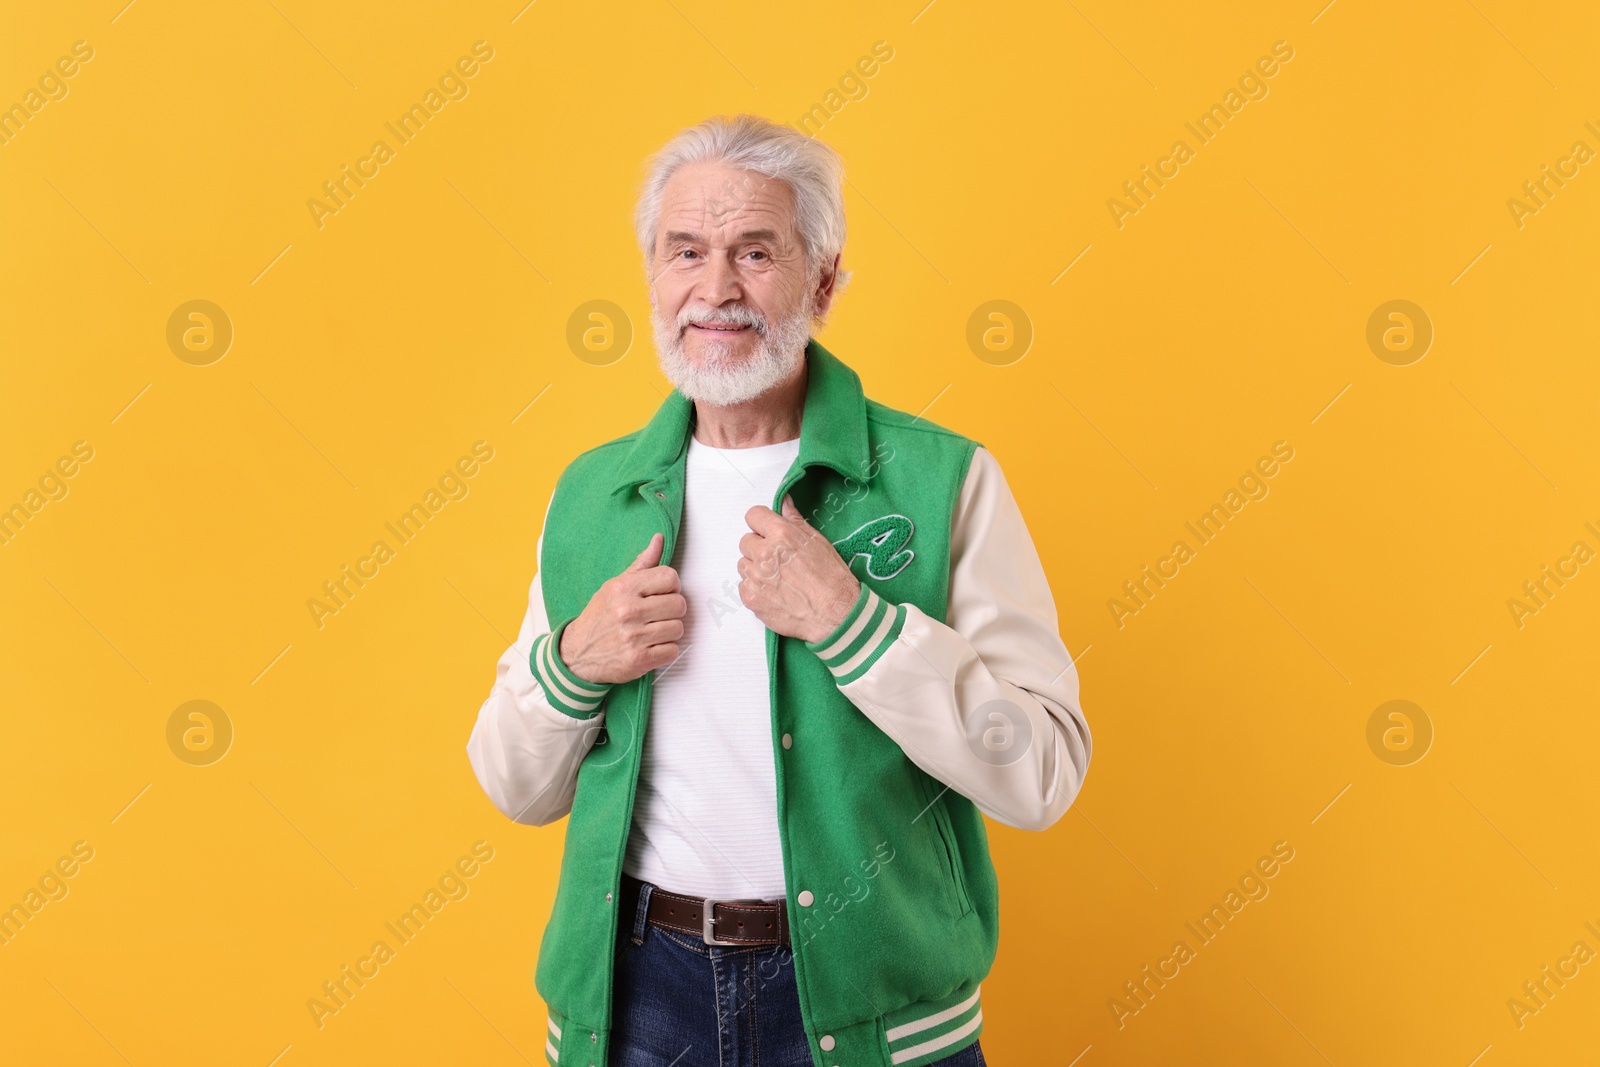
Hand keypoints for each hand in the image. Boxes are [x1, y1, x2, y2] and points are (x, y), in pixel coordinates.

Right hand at [558, 532, 685, 683]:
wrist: (577, 654)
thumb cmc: (599, 618)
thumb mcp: (615, 586)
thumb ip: (642, 564)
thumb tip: (659, 539)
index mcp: (624, 588)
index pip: (670, 577)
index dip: (671, 587)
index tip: (662, 594)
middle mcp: (628, 610)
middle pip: (679, 604)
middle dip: (672, 610)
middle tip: (658, 614)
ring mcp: (634, 636)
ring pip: (678, 628)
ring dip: (669, 632)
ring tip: (652, 631)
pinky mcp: (639, 660)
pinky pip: (672, 651)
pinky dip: (665, 651)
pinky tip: (650, 646)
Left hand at [738, 495, 860, 643]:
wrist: (835, 614)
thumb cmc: (831, 578)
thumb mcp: (817, 541)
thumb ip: (794, 520)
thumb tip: (784, 502)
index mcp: (781, 535)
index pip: (753, 515)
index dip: (762, 523)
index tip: (767, 531)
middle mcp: (765, 554)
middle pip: (745, 541)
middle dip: (758, 547)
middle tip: (777, 560)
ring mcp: (755, 578)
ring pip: (743, 564)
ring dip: (755, 568)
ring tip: (777, 578)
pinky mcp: (751, 598)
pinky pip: (743, 586)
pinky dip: (755, 589)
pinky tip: (774, 592)